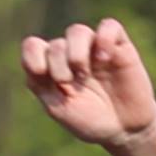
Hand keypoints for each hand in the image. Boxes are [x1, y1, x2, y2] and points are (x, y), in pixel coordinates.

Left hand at [19, 20, 155, 148]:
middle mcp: (71, 54)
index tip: (41, 75)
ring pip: (77, 31)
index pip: (32, 47)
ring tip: (84, 74)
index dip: (33, 56)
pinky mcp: (119, 45)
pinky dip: (104, 39)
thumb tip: (34, 54)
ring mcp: (95, 48)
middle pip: (56, 44)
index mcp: (52, 68)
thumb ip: (40, 83)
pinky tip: (105, 59)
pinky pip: (109, 26)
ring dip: (76, 53)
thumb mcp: (58, 108)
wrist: (123, 129)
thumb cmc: (89, 120)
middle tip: (69, 84)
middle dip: (58, 67)